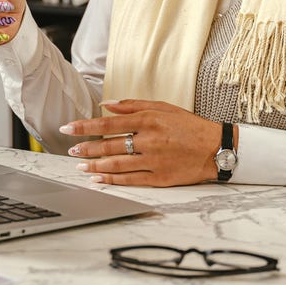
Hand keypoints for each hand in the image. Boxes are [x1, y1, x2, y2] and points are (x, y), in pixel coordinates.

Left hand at [59, 99, 228, 186]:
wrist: (217, 148)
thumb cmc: (189, 125)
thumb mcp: (163, 107)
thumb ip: (133, 105)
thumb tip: (106, 104)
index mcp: (148, 120)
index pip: (108, 123)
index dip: (85, 126)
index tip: (68, 128)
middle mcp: (149, 140)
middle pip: (109, 145)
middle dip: (86, 147)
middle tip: (71, 149)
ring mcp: (154, 161)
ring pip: (117, 164)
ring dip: (94, 165)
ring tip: (79, 165)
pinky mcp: (159, 178)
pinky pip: (130, 180)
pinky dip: (112, 179)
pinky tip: (97, 177)